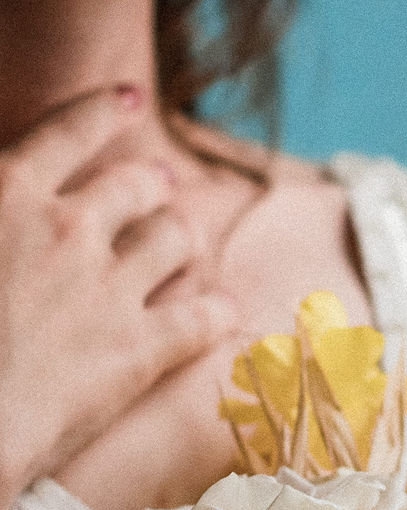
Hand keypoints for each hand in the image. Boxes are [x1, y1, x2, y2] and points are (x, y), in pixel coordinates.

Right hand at [0, 86, 236, 509]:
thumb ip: (0, 214)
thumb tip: (13, 204)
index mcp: (9, 191)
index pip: (69, 130)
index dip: (106, 111)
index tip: (133, 102)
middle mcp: (69, 227)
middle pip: (136, 185)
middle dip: (152, 185)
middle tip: (159, 191)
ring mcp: (111, 288)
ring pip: (176, 239)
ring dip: (182, 240)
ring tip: (182, 249)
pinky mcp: (142, 349)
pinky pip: (203, 317)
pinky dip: (218, 312)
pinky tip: (223, 312)